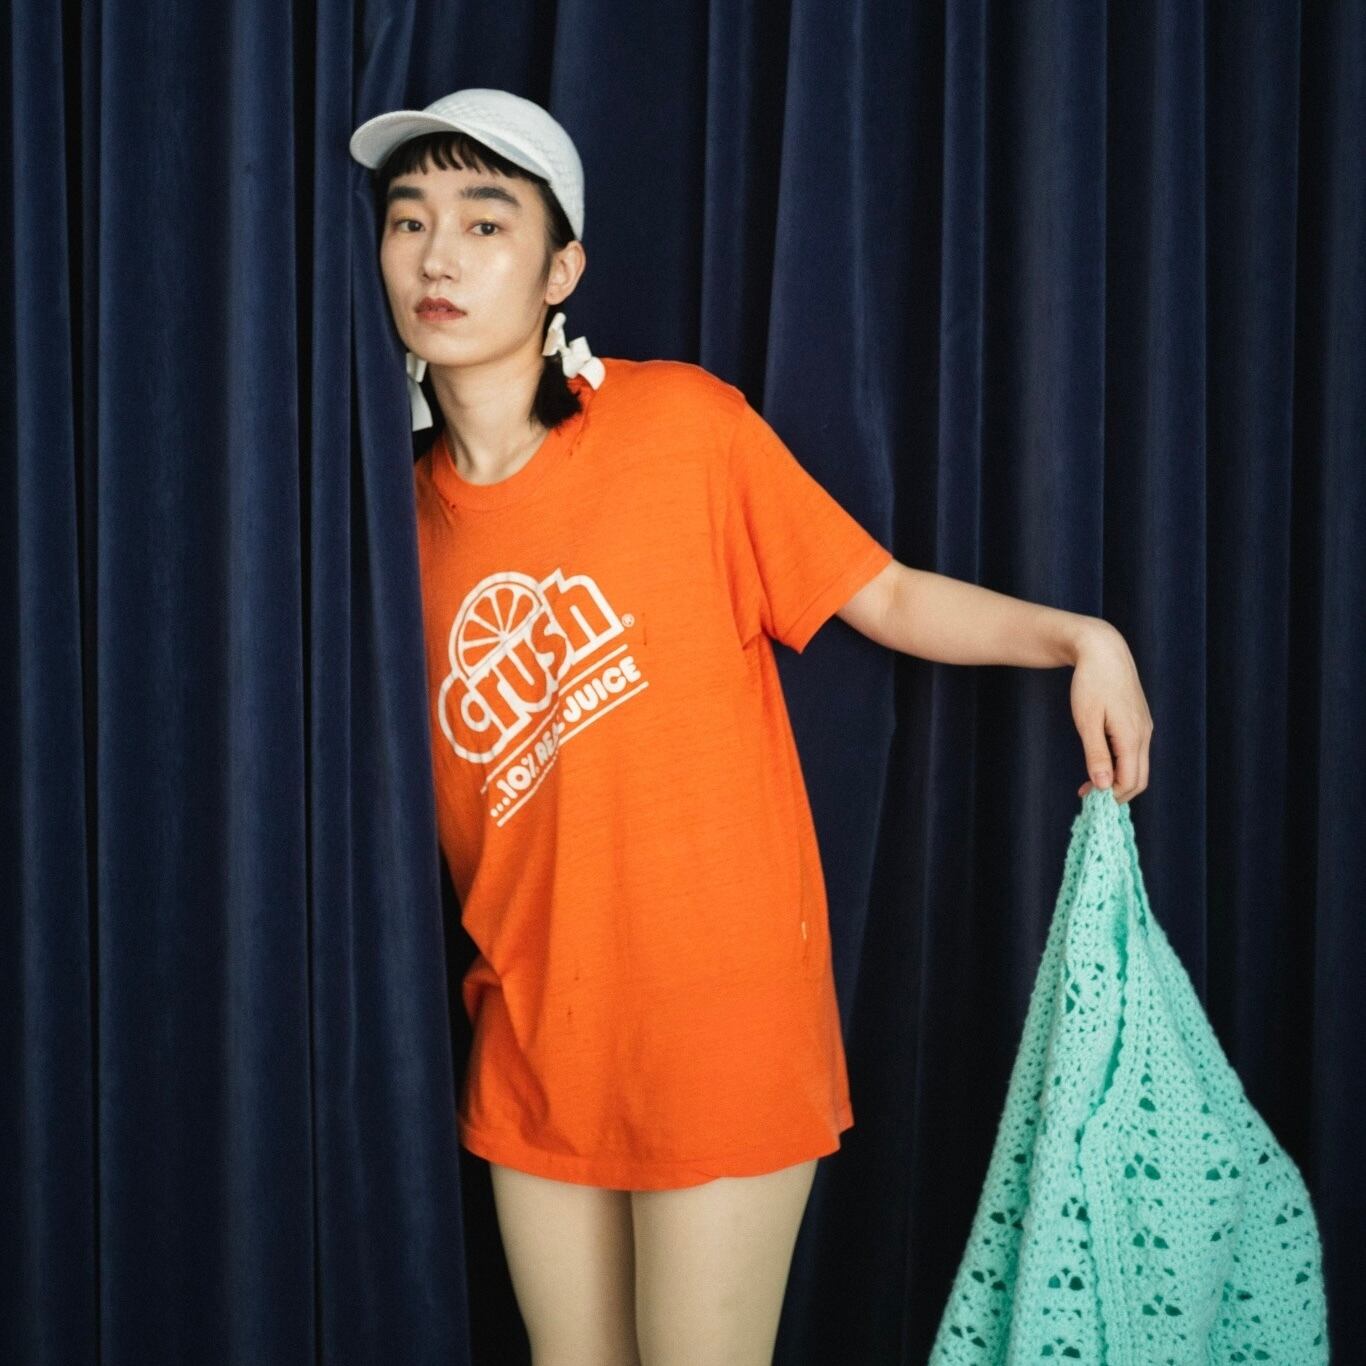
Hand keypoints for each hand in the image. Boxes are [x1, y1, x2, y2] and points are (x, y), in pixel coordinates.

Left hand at [1070, 621, 1153, 804]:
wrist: (1103, 650)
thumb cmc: (1091, 683)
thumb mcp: (1087, 721)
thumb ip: (1097, 754)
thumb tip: (1104, 785)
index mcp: (1132, 736)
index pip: (1129, 781)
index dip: (1110, 796)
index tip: (1087, 800)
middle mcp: (1144, 734)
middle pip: (1138, 778)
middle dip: (1116, 792)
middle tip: (1088, 796)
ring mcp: (1144, 727)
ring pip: (1138, 766)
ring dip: (1118, 779)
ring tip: (1090, 783)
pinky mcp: (1139, 720)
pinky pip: (1135, 752)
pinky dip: (1121, 764)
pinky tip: (1102, 763)